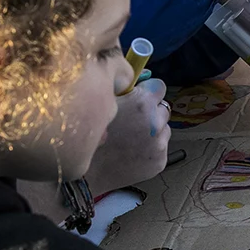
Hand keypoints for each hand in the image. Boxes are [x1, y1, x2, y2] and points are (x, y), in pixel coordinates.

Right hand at [85, 77, 171, 191]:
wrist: (86, 174)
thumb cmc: (90, 134)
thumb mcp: (104, 102)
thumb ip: (125, 87)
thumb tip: (142, 76)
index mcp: (142, 103)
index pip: (160, 86)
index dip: (148, 91)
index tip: (139, 96)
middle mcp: (155, 122)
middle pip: (163, 108)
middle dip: (151, 110)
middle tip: (132, 119)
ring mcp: (159, 144)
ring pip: (163, 128)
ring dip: (152, 129)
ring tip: (130, 138)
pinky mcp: (160, 161)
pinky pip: (161, 147)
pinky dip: (151, 147)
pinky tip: (132, 151)